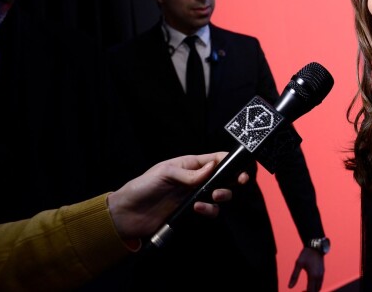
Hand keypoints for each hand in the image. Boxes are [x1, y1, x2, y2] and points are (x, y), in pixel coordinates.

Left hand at [107, 152, 247, 240]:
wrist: (129, 214)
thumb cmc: (144, 186)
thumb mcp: (166, 173)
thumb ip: (190, 173)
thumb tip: (213, 167)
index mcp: (191, 164)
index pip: (216, 159)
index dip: (231, 162)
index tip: (242, 168)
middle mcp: (196, 179)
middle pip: (224, 178)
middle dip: (233, 181)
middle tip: (238, 184)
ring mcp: (194, 196)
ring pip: (220, 195)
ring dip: (222, 196)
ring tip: (214, 197)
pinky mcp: (191, 212)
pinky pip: (210, 211)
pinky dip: (209, 211)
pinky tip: (198, 209)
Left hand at [288, 247, 324, 291]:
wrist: (315, 246)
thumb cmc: (306, 254)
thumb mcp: (298, 264)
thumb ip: (294, 276)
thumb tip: (289, 287)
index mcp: (312, 276)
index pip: (310, 291)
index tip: (300, 291)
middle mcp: (319, 277)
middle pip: (316, 291)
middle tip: (302, 291)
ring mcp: (322, 274)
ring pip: (319, 288)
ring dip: (313, 290)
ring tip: (306, 289)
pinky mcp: (323, 272)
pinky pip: (320, 283)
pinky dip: (316, 286)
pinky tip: (310, 283)